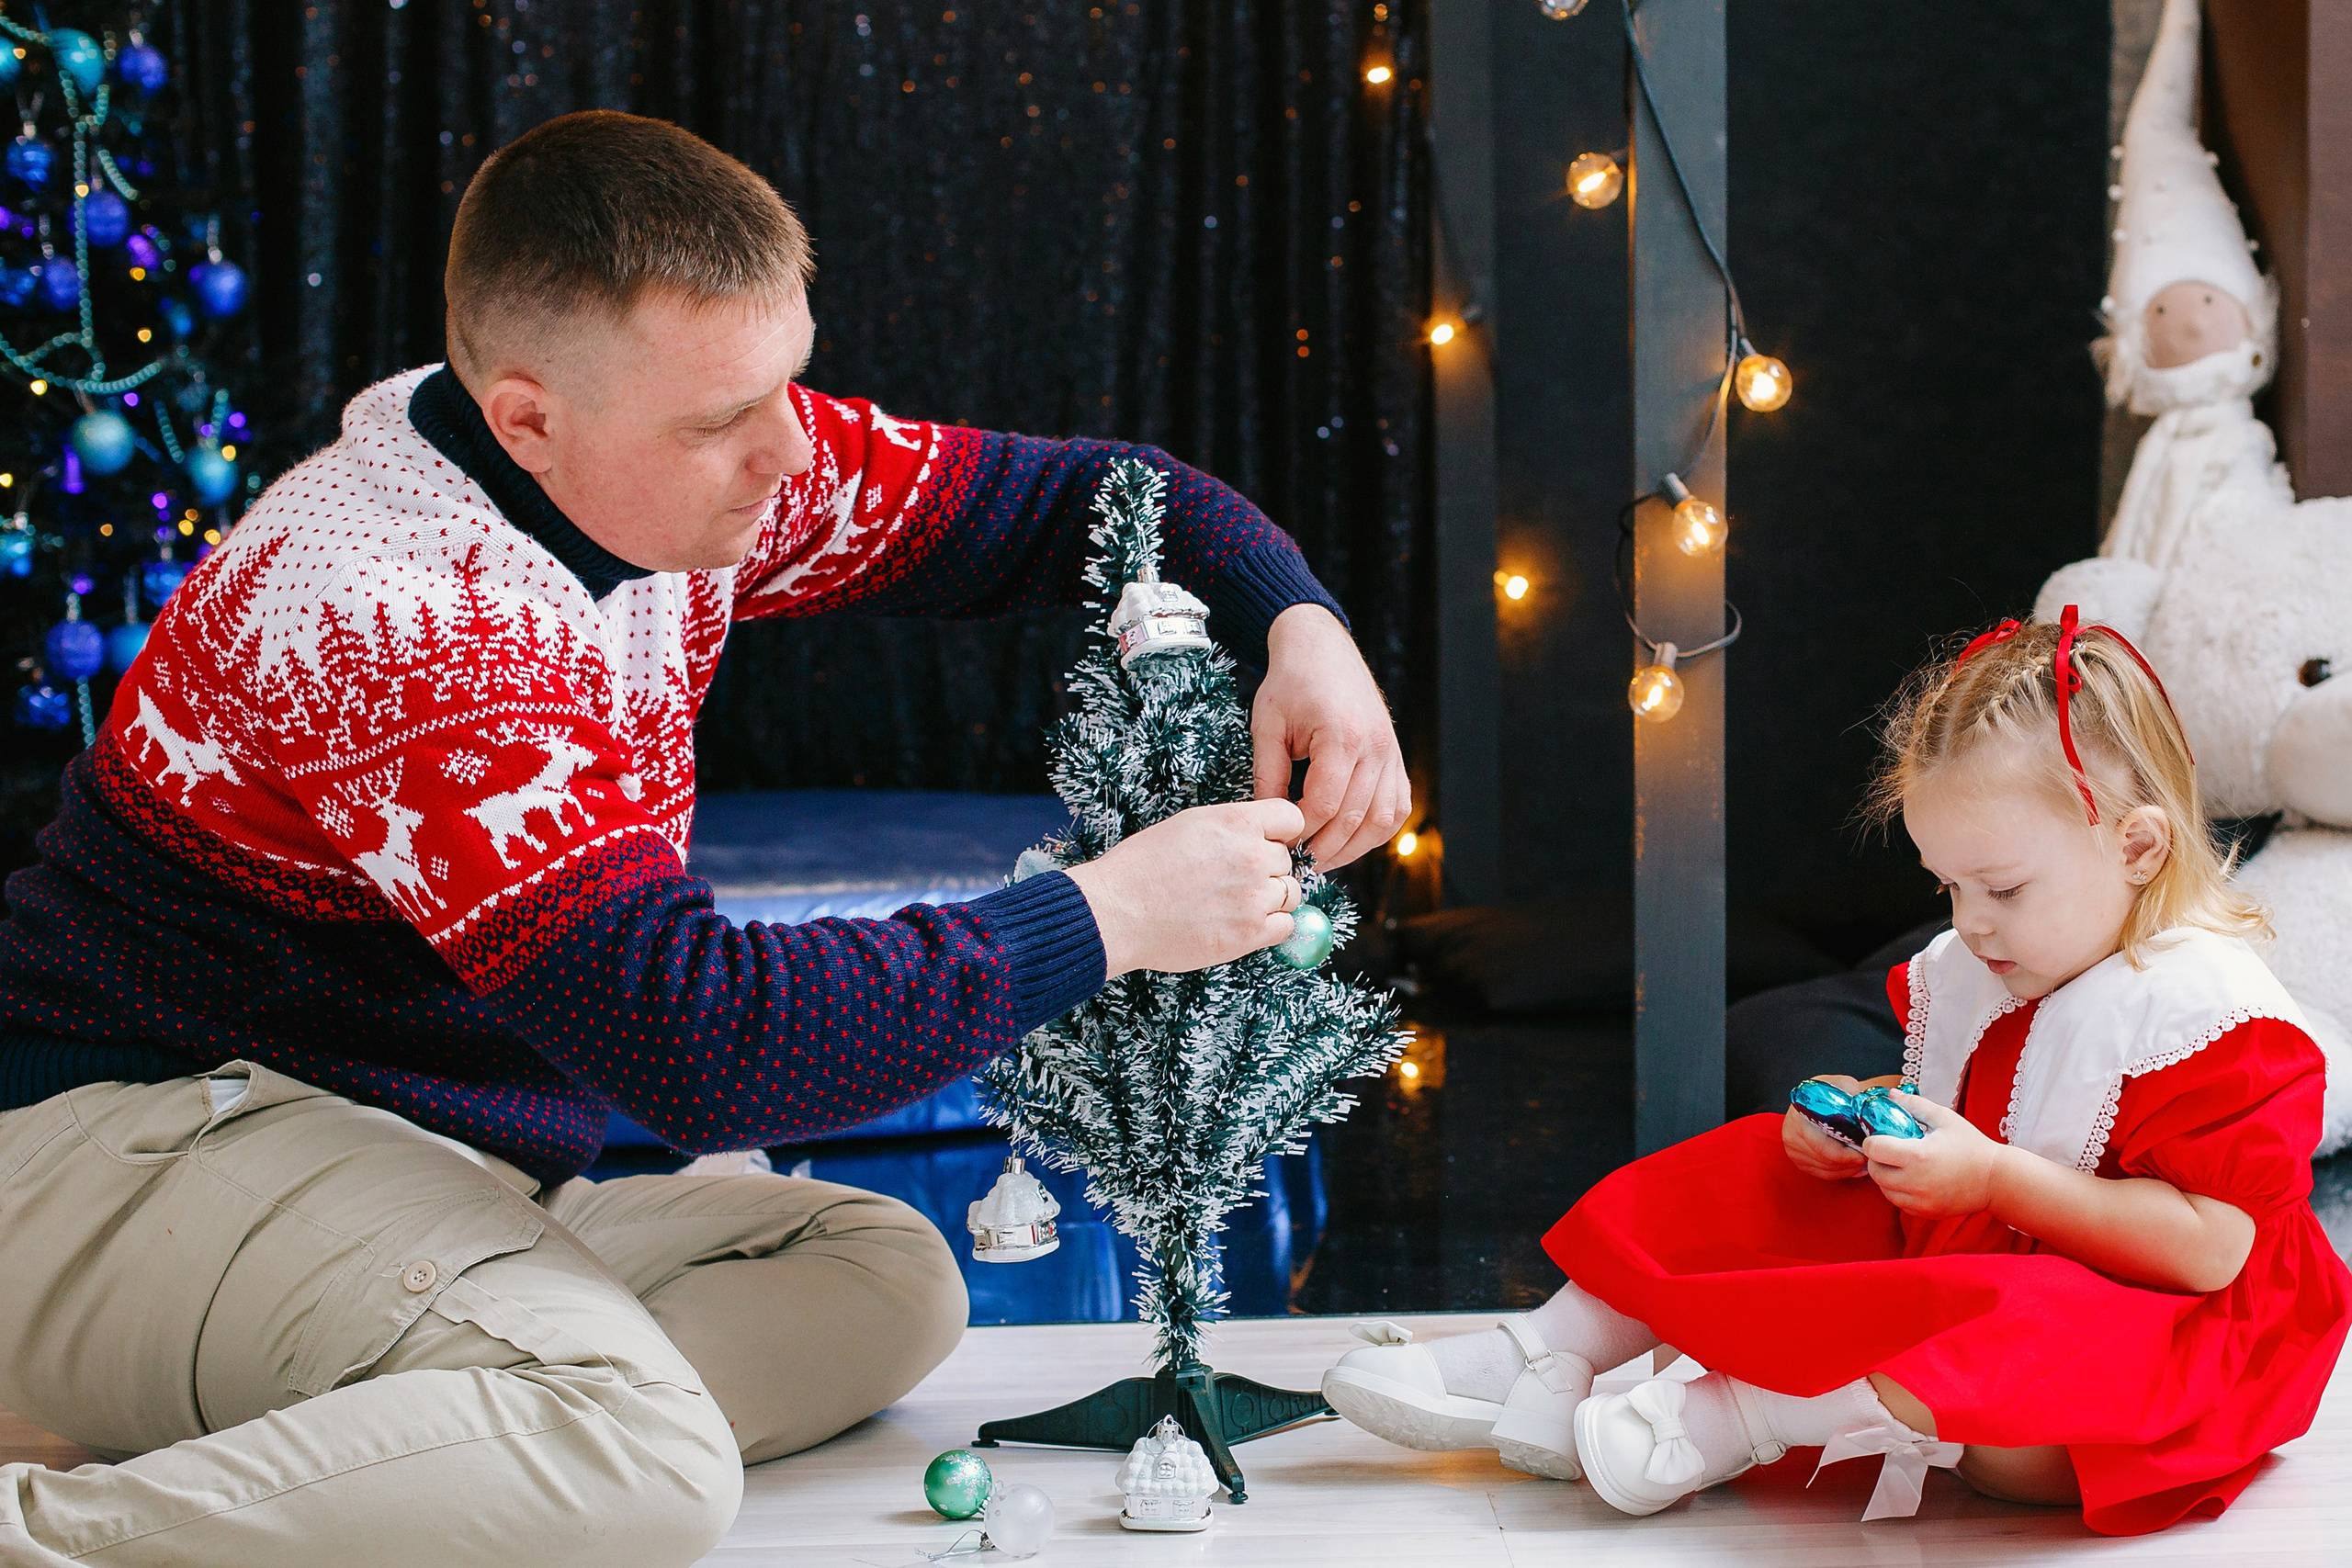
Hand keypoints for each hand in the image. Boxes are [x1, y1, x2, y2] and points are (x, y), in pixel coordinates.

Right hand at [1064, 798, 1306, 976]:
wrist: (1117, 911)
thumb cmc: (1141, 868)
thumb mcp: (1189, 824)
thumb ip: (1231, 827)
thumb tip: (1259, 836)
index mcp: (1236, 823)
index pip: (1290, 818)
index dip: (1280, 832)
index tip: (1269, 842)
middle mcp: (1252, 856)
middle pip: (1286, 859)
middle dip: (1266, 868)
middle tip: (1234, 879)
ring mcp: (1254, 897)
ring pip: (1290, 893)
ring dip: (1271, 898)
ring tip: (1237, 903)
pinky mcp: (1251, 933)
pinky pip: (1285, 926)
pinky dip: (1271, 925)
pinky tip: (1245, 922)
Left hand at [1251, 604, 1409, 867]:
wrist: (1322, 647)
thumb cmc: (1291, 682)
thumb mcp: (1267, 726)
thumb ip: (1269, 777)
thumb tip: (1268, 823)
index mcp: (1342, 735)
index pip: (1324, 804)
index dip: (1301, 832)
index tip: (1281, 842)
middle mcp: (1376, 746)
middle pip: (1354, 818)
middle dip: (1325, 848)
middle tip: (1299, 863)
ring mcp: (1392, 752)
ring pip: (1383, 820)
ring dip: (1354, 847)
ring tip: (1324, 857)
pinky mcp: (1396, 756)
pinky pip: (1397, 806)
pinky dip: (1377, 829)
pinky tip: (1351, 838)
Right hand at [1782, 1074, 1868, 1180]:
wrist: (1816, 1099)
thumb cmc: (1830, 1092)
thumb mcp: (1841, 1084)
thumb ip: (1852, 1091)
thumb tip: (1862, 1105)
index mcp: (1799, 1116)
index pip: (1821, 1145)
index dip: (1844, 1154)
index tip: (1863, 1153)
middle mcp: (1791, 1134)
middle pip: (1824, 1159)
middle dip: (1849, 1161)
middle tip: (1868, 1157)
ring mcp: (1793, 1149)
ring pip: (1825, 1169)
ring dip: (1847, 1168)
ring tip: (1863, 1160)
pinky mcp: (1799, 1160)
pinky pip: (1823, 1174)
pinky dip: (1840, 1172)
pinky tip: (1852, 1164)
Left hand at [1862, 1092, 2004, 1217]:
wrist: (1996, 1179)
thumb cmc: (1971, 1146)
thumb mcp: (1945, 1118)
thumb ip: (1915, 1105)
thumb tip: (1891, 1095)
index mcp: (1917, 1156)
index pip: (1873, 1149)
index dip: (1873, 1140)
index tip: (1883, 1136)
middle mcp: (1915, 1182)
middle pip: (1875, 1172)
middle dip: (1878, 1159)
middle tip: (1891, 1151)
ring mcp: (1921, 1201)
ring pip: (1884, 1190)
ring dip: (1886, 1177)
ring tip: (1903, 1165)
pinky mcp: (1926, 1213)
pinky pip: (1899, 1203)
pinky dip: (1899, 1192)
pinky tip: (1914, 1180)